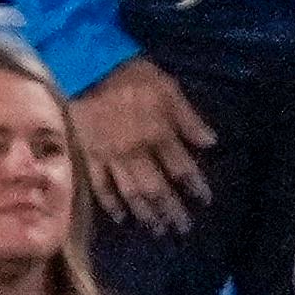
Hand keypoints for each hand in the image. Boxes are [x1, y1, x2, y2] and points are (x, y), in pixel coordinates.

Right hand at [71, 57, 214, 232]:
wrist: (82, 63)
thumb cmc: (129, 74)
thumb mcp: (168, 88)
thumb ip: (189, 118)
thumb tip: (211, 143)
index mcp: (159, 134)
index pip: (183, 170)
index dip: (196, 187)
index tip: (205, 201)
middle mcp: (136, 151)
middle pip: (158, 189)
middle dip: (172, 211)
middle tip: (183, 229)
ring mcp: (110, 155)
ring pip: (131, 192)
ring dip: (146, 214)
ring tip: (158, 230)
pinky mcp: (87, 154)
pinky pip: (99, 185)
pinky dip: (110, 204)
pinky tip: (122, 218)